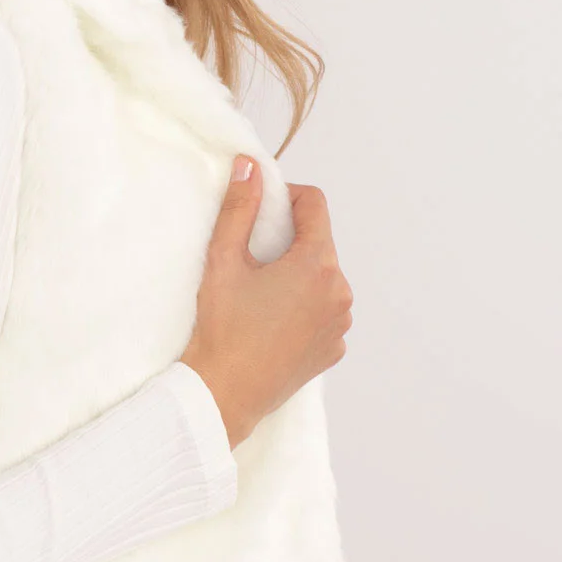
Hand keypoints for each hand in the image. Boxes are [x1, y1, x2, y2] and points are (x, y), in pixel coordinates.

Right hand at [179, 155, 352, 448]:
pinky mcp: (333, 349)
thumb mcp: (224, 261)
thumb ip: (240, 208)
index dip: (288, 198)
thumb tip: (249, 166)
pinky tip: (272, 322)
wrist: (224, 395)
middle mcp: (340, 292)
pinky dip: (304, 308)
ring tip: (261, 294)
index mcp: (318, 265)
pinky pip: (324, 313)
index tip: (264, 209)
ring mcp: (340, 324)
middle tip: (253, 258)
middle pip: (320, 244)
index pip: (316, 206)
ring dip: (299, 275)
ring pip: (324, 279)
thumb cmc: (221, 329)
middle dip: (291, 241)